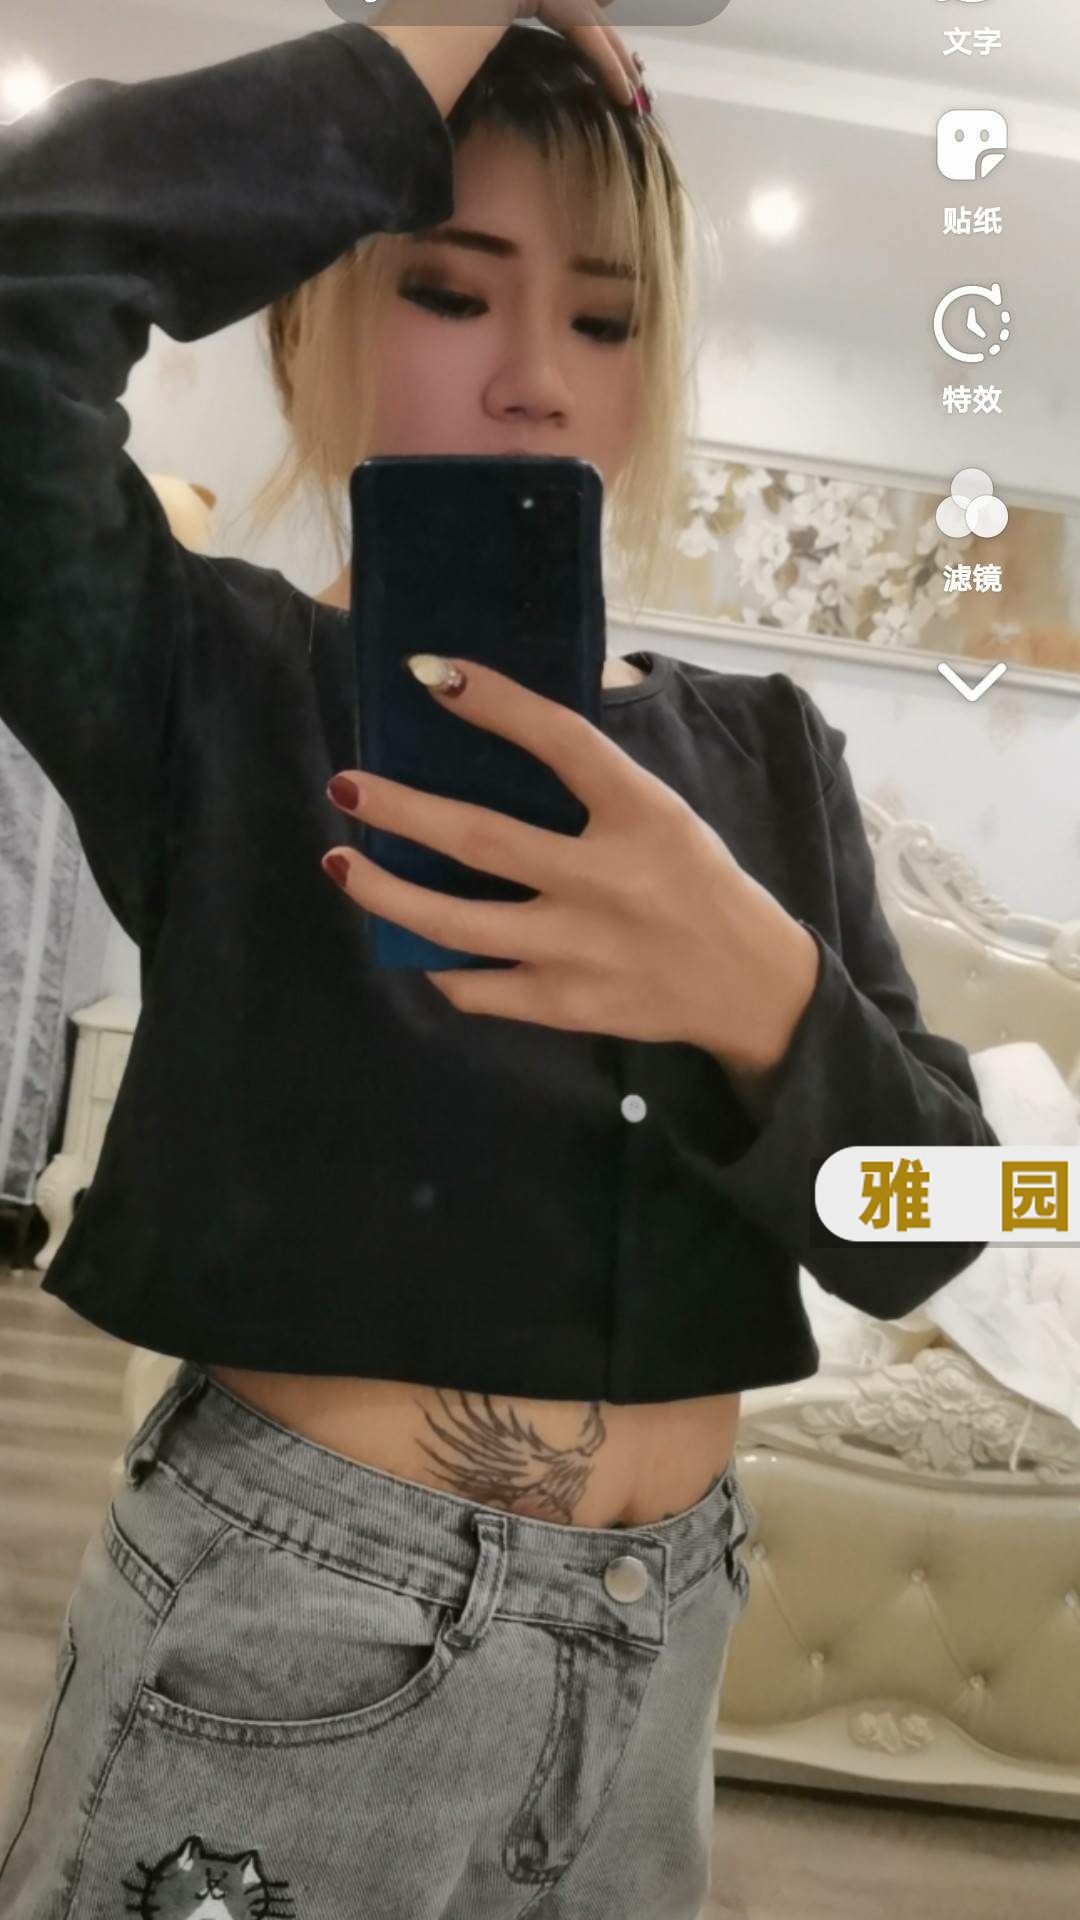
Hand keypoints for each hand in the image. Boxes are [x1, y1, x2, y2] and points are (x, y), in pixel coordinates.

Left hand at [323, 656, 819, 1065]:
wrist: (748, 987)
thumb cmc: (696, 884)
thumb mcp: (663, 814)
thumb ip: (595, 782)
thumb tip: (504, 730)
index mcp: (642, 815)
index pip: (562, 741)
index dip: (495, 703)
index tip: (431, 674)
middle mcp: (607, 879)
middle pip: (481, 839)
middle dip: (402, 810)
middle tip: (346, 785)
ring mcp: (580, 948)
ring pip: (457, 923)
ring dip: (387, 893)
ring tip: (340, 864)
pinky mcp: (565, 1004)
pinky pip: (476, 987)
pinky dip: (435, 964)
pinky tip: (408, 941)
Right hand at [360, 0, 641, 114]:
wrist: (394, 79)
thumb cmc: (412, 86)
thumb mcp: (463, 61)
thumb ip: (490, 41)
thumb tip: (524, 56)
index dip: (583, 25)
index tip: (612, 61)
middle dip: (605, 37)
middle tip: (633, 76)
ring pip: (574, 4)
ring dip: (611, 49)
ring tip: (634, 91)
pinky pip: (571, 13)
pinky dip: (600, 51)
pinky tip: (620, 87)